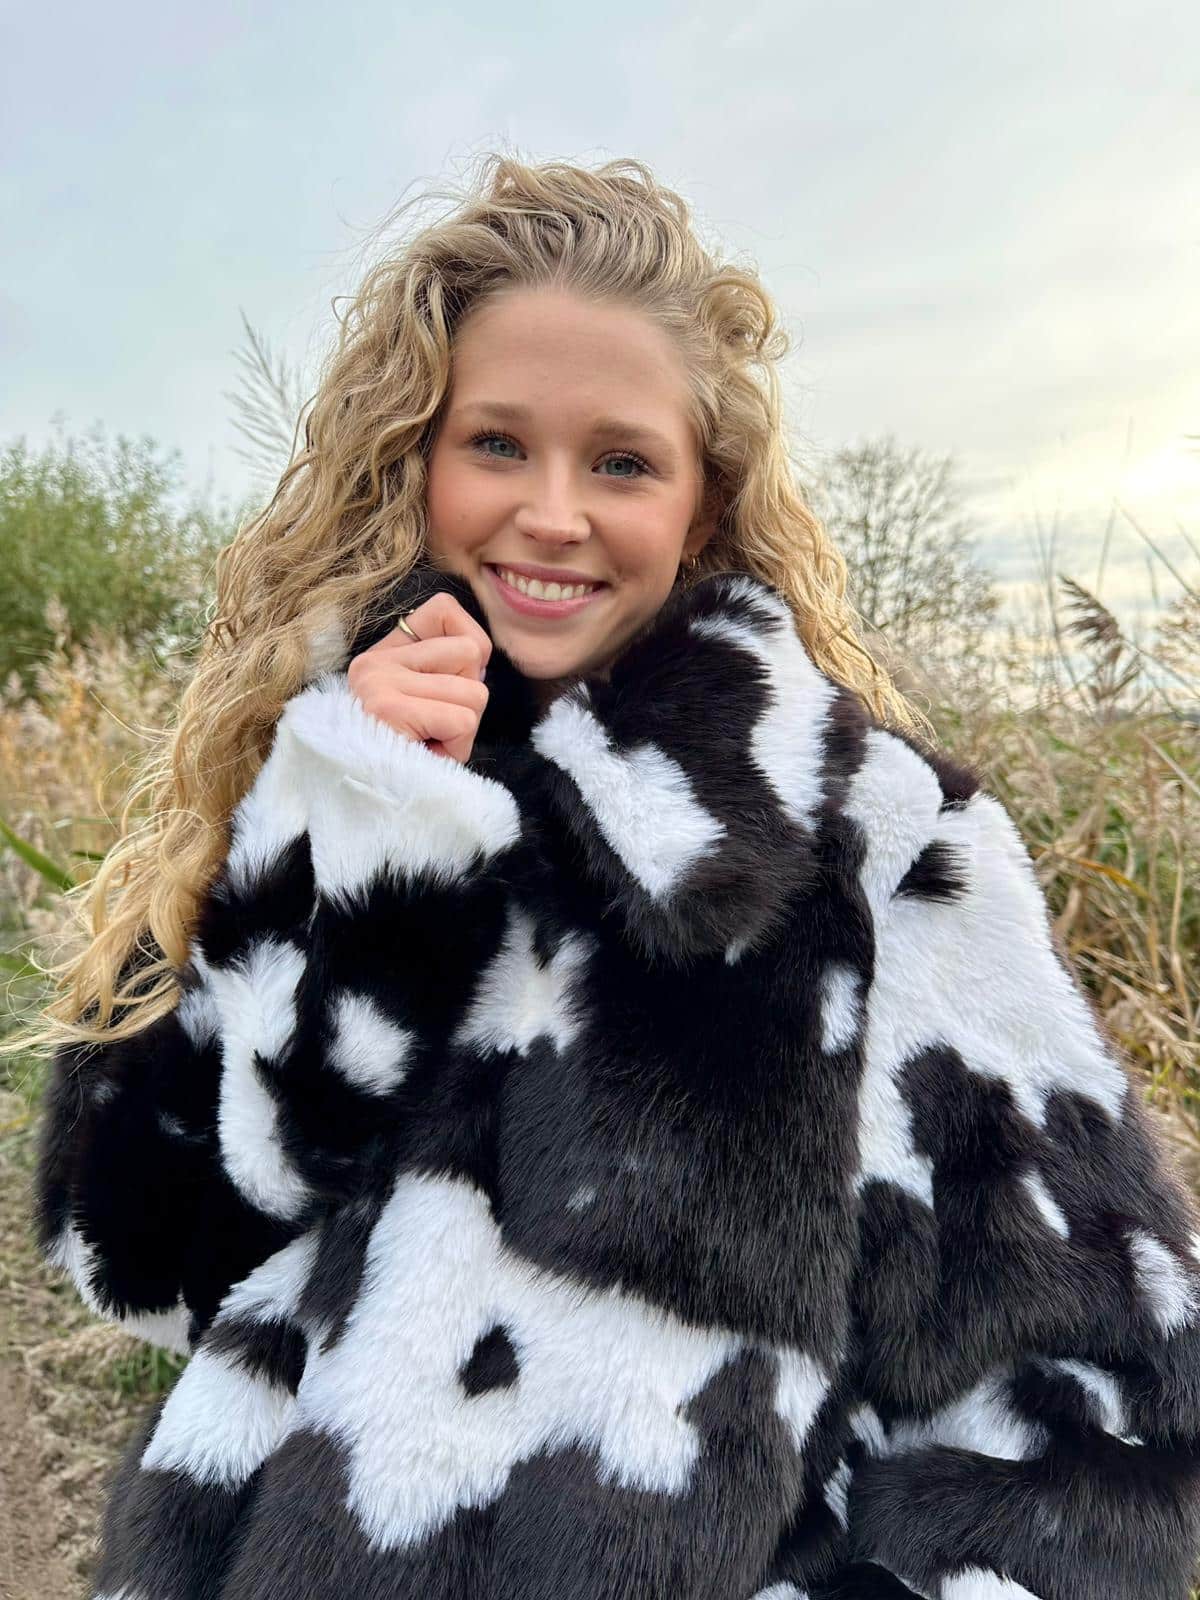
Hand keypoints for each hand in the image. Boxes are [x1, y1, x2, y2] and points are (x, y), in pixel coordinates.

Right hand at [346, 590, 492, 764]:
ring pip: (474, 691)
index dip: (469, 644)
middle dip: (469, 700)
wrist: (367, 812)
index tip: (452, 684)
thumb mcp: (424, 707)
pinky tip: (427, 758)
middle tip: (436, 729)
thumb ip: (445, 672)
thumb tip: (480, 653)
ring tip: (429, 745)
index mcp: (382, 656)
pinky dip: (457, 747)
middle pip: (471, 654)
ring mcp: (379, 683)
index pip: (444, 609)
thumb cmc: (407, 762)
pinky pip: (463, 720)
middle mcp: (375, 663)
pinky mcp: (388, 709)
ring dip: (464, 729)